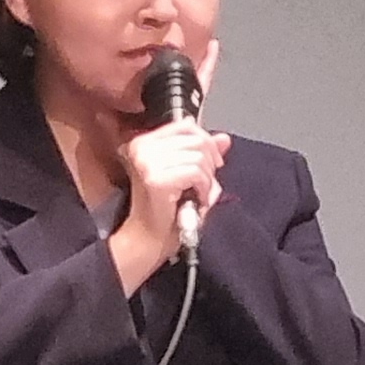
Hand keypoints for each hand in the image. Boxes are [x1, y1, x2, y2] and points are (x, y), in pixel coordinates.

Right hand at [104, 113, 232, 291]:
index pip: (185, 126)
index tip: (213, 161)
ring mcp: (147, 162)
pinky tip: (198, 200)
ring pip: (199, 156)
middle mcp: (141, 148)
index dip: (206, 142)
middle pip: (196, 139)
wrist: (148, 239)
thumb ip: (203, 154)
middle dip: (209, 163)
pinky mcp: (157, 179)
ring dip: (208, 179)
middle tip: (205, 184)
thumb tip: (223, 139)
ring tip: (199, 195)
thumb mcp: (185, 175)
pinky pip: (197, 172)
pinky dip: (205, 188)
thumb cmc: (164, 210)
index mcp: (143, 142)